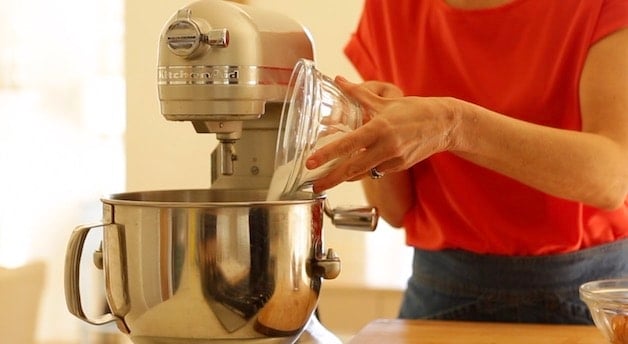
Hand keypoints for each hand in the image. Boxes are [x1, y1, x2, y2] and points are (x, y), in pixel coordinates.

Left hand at [305, 77, 459, 192]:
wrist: (443, 124)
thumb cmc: (412, 110)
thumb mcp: (384, 100)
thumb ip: (358, 93)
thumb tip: (337, 80)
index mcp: (379, 128)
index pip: (348, 144)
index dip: (327, 154)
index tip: (311, 163)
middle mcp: (386, 147)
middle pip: (352, 169)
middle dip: (331, 179)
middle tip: (313, 186)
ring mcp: (393, 160)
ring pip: (363, 172)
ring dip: (345, 177)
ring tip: (326, 180)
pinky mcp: (399, 167)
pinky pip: (376, 171)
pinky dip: (364, 170)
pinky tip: (354, 168)